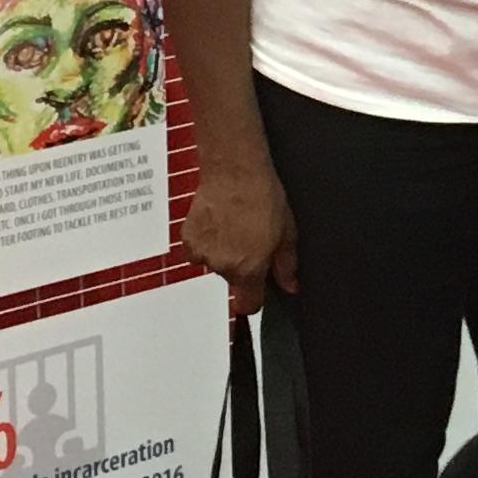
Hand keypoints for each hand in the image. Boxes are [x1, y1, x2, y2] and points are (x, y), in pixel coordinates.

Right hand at [180, 149, 297, 318]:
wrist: (234, 171)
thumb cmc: (263, 197)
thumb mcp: (287, 232)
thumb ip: (286, 265)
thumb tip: (290, 286)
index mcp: (249, 269)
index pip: (248, 305)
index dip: (254, 298)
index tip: (257, 289)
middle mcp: (223, 266)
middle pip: (232, 279)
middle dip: (241, 265)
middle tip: (249, 238)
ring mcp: (203, 254)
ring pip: (214, 264)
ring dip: (222, 252)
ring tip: (233, 226)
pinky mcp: (188, 239)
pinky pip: (198, 250)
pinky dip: (206, 241)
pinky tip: (217, 222)